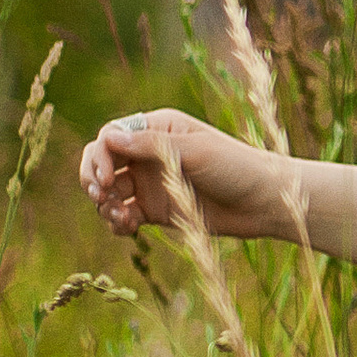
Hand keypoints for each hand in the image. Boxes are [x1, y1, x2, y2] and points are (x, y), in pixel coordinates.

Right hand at [80, 109, 287, 244]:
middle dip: (92, 179)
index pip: (111, 136)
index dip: (100, 156)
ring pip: (108, 191)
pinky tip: (127, 228)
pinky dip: (117, 222)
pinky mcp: (156, 210)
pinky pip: (124, 215)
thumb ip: (152, 146)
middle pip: (102, 161)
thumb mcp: (196, 152)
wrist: (264, 202)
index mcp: (159, 128)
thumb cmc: (236, 167)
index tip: (106, 179)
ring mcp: (151, 183)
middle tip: (101, 197)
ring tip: (120, 218)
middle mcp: (149, 154)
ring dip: (104, 205)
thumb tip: (108, 138)